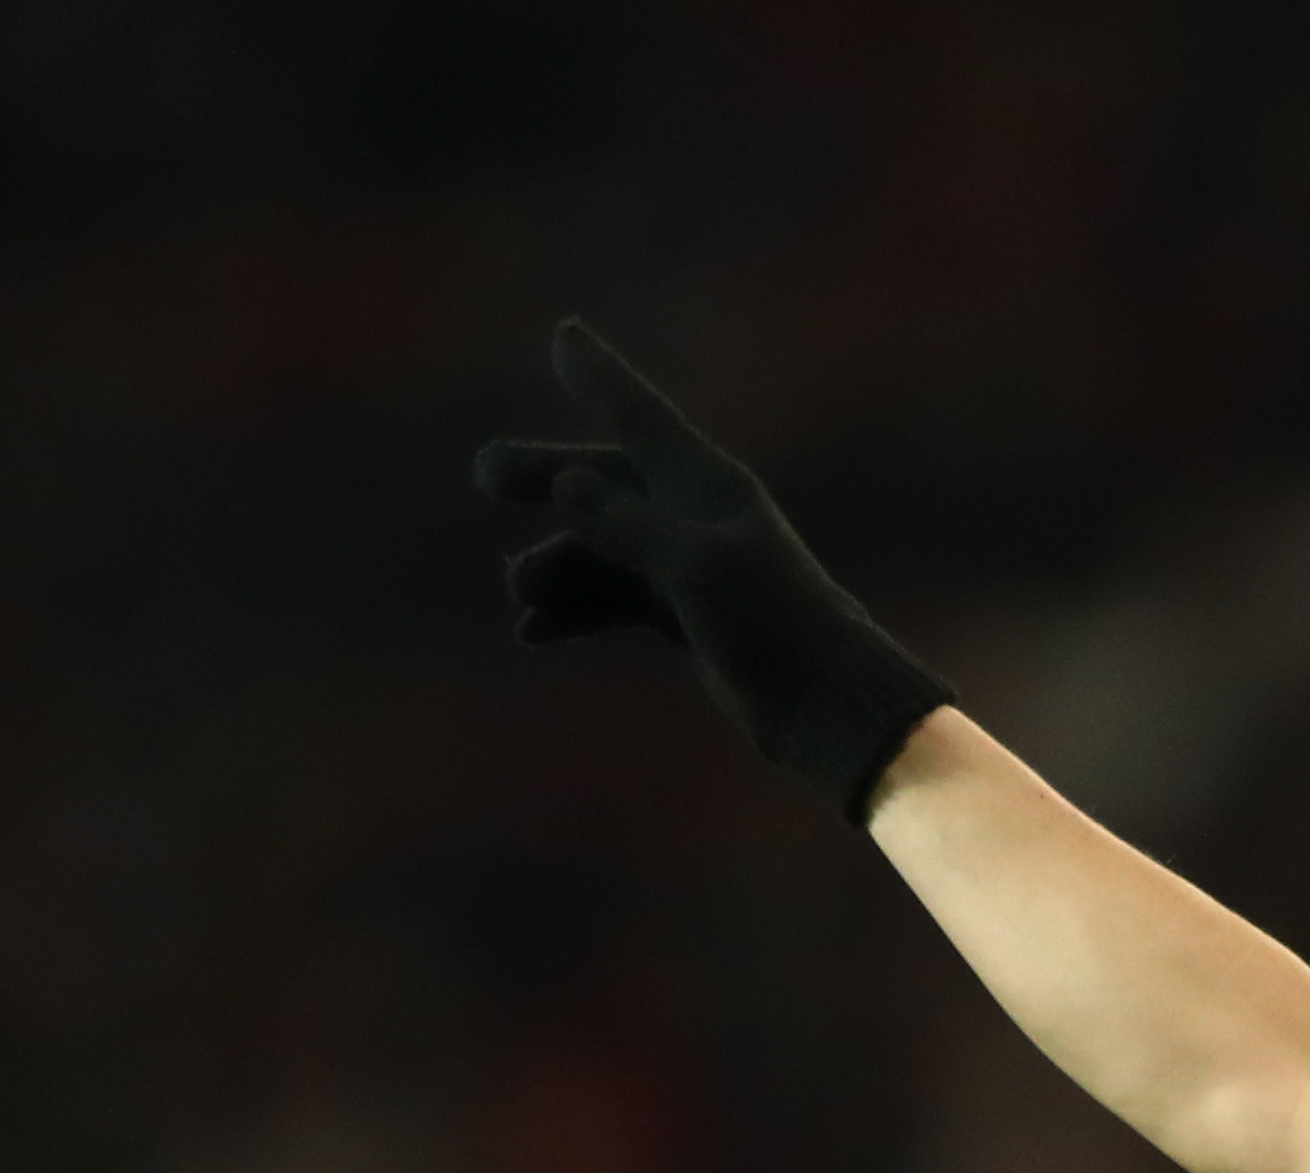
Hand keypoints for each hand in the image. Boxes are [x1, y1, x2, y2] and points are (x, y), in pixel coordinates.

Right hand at [474, 320, 953, 818]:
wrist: (823, 702)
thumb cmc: (771, 623)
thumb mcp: (692, 567)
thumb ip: (627, 523)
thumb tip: (565, 484)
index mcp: (707, 484)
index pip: (640, 417)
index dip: (600, 377)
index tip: (564, 334)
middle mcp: (696, 515)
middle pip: (606, 481)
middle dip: (547, 478)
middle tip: (485, 476)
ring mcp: (690, 566)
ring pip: (603, 549)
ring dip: (558, 565)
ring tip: (519, 589)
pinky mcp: (687, 616)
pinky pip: (615, 601)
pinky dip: (576, 612)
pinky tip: (532, 632)